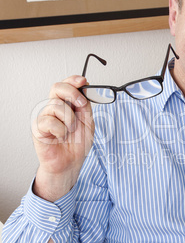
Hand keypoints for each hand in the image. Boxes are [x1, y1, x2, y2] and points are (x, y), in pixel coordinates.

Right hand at [32, 75, 94, 200]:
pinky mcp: (38, 127)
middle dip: (72, 93)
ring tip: (70, 131)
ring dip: (70, 119)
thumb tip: (85, 87)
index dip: (73, 80)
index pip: (66, 85)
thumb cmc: (78, 143)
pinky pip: (49, 121)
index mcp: (67, 104)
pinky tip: (61, 137)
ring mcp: (46, 116)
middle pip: (57, 88)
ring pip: (56, 105)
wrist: (71, 163)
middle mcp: (55, 107)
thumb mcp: (88, 121)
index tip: (83, 81)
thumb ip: (85, 105)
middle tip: (81, 104)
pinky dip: (60, 130)